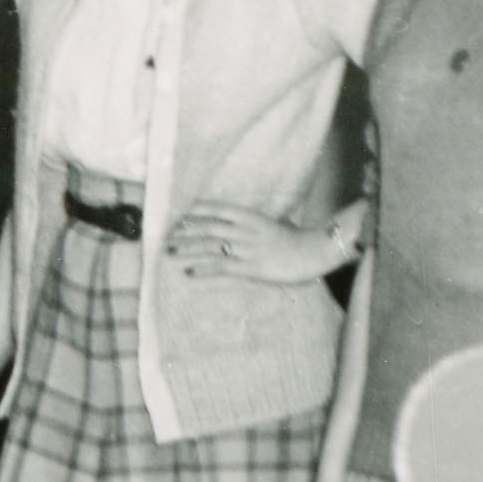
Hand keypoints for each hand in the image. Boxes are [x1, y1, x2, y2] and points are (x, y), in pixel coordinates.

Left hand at [164, 203, 343, 286]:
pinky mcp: (251, 267)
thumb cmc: (298, 239)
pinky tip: (190, 272)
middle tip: (166, 233)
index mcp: (252, 216)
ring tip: (171, 251)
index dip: (197, 211)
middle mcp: (246, 229)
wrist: (316, 251)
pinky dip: (204, 269)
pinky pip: (222, 267)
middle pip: (209, 227)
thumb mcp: (275, 225)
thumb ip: (258, 223)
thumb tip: (246, 224)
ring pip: (211, 246)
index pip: (218, 209)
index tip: (179, 212)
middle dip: (186, 230)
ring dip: (189, 248)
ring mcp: (248, 248)